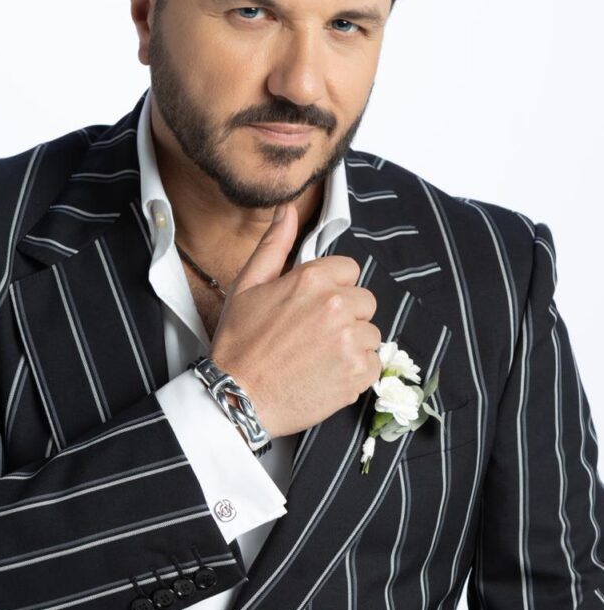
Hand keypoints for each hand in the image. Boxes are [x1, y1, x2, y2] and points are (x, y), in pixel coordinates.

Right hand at [210, 203, 381, 438]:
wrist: (237, 398)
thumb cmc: (239, 343)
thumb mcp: (248, 286)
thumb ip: (274, 245)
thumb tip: (288, 211)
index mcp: (312, 279)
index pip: (349, 270)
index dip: (332, 288)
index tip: (313, 307)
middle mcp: (337, 306)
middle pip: (365, 301)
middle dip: (345, 315)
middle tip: (314, 335)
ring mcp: (350, 341)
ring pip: (370, 333)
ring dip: (351, 344)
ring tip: (318, 357)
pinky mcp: (358, 374)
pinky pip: (373, 364)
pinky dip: (355, 371)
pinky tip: (326, 374)